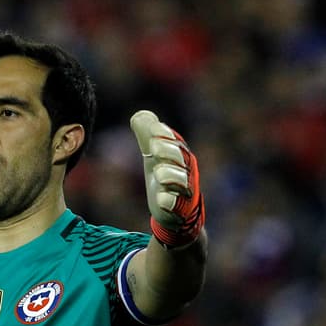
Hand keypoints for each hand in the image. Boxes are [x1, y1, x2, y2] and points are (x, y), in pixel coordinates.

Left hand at [130, 110, 204, 246]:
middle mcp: (185, 170)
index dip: (165, 134)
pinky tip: (161, 199)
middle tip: (154, 149)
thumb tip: (139, 115)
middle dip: (169, 151)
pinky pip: (177, 205)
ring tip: (158, 173)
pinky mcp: (179, 210)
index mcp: (180, 155)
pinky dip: (170, 201)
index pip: (174, 140)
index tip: (153, 130)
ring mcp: (184, 190)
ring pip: (181, 180)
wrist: (175, 211)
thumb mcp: (154, 156)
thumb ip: (147, 135)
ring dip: (170, 175)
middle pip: (181, 157)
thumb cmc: (165, 177)